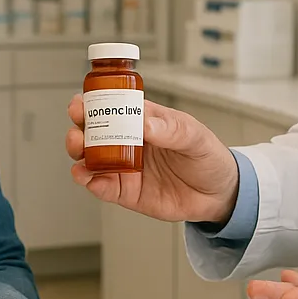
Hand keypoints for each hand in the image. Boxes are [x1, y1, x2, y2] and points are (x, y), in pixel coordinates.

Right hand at [66, 94, 239, 222]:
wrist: (219, 194)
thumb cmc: (207, 157)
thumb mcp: (196, 136)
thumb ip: (172, 130)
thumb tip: (146, 124)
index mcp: (143, 121)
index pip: (111, 108)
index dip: (92, 104)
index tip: (81, 104)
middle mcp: (129, 143)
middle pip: (93, 134)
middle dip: (79, 131)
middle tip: (78, 133)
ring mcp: (125, 168)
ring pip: (91, 160)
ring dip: (79, 157)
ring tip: (80, 157)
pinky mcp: (127, 192)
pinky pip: (103, 187)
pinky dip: (92, 183)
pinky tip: (90, 179)